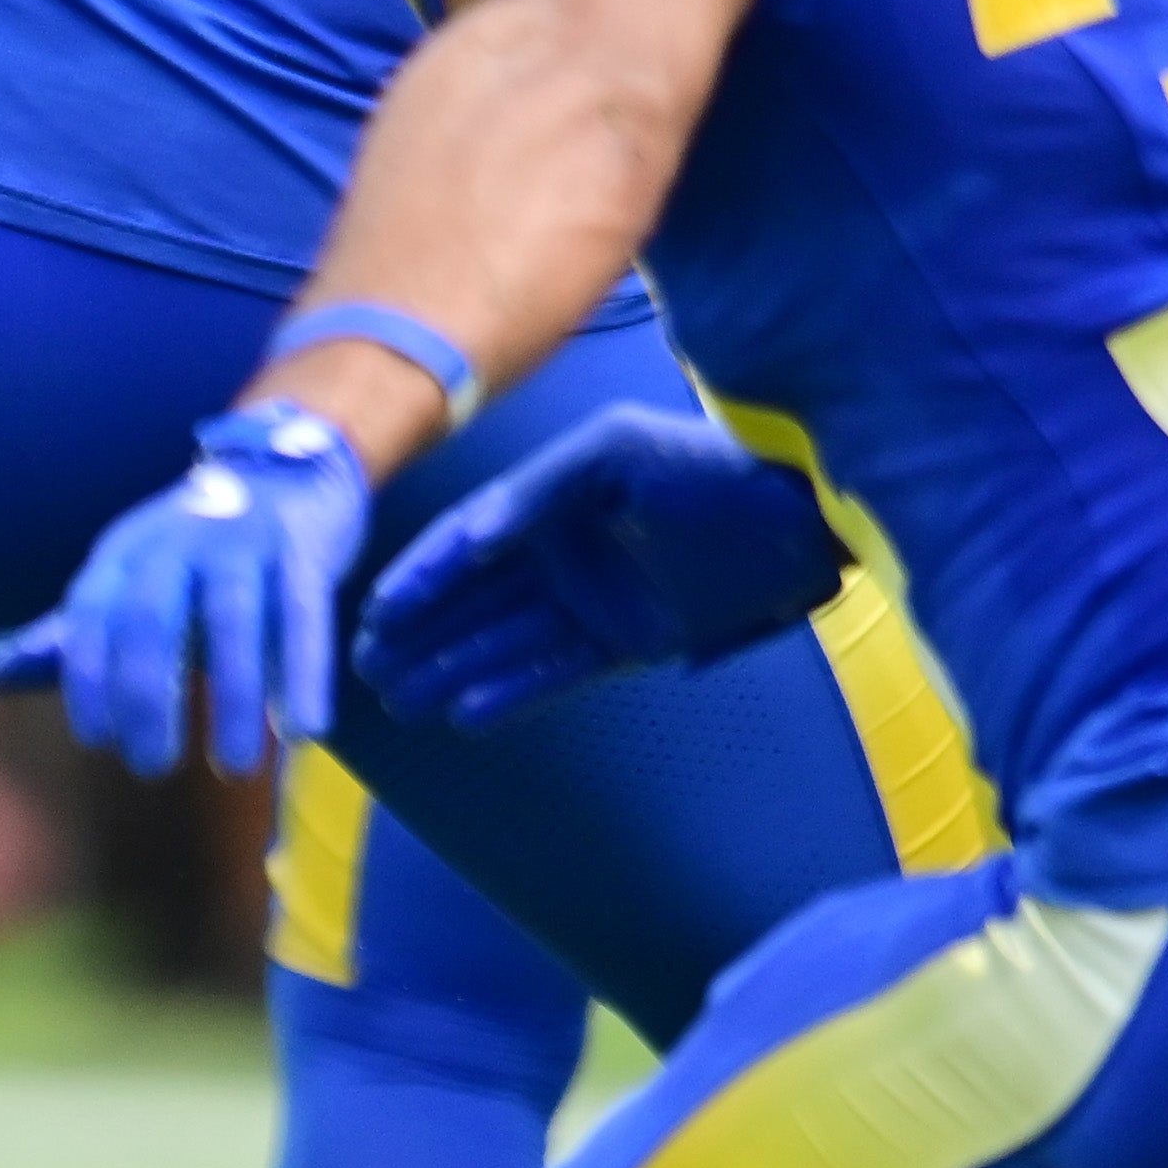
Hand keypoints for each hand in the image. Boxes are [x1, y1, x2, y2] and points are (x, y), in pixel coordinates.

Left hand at [0, 404, 373, 776]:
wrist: (285, 476)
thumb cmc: (195, 555)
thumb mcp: (128, 583)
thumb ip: (73, 635)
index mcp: (124, 553)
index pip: (89, 616)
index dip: (88, 678)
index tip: (98, 739)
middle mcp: (176, 541)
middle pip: (151, 618)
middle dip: (145, 695)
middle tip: (153, 766)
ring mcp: (241, 541)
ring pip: (233, 621)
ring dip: (234, 697)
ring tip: (235, 766)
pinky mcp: (301, 550)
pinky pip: (302, 617)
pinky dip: (300, 675)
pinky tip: (301, 730)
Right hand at [354, 406, 845, 729]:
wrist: (805, 519)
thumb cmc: (711, 469)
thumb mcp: (619, 452)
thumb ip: (539, 491)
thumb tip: (474, 537)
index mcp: (553, 498)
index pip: (468, 543)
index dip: (420, 577)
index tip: (375, 614)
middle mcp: (563, 550)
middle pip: (472, 599)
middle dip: (416, 632)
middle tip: (361, 667)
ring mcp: (594, 598)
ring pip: (502, 641)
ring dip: (448, 668)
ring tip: (396, 702)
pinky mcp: (629, 641)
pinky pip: (554, 671)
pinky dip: (511, 692)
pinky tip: (465, 714)